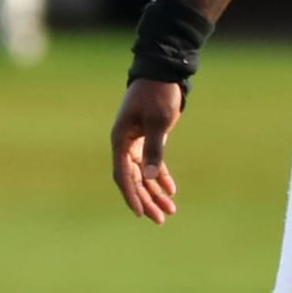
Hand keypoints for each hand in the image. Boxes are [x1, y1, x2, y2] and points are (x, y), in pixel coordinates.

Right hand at [110, 78, 183, 223]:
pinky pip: (151, 163)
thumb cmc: (158, 94)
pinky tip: (171, 190)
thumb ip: (154, 148)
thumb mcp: (157, 121)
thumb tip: (151, 177)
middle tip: (161, 219)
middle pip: (133, 179)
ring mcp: (135, 141)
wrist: (162, 73)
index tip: (140, 214)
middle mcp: (124, 142)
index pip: (122, 173)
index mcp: (120, 138)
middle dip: (146, 199)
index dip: (130, 195)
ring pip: (142, 174)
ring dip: (154, 192)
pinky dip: (160, 177)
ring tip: (170, 210)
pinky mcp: (146, 138)